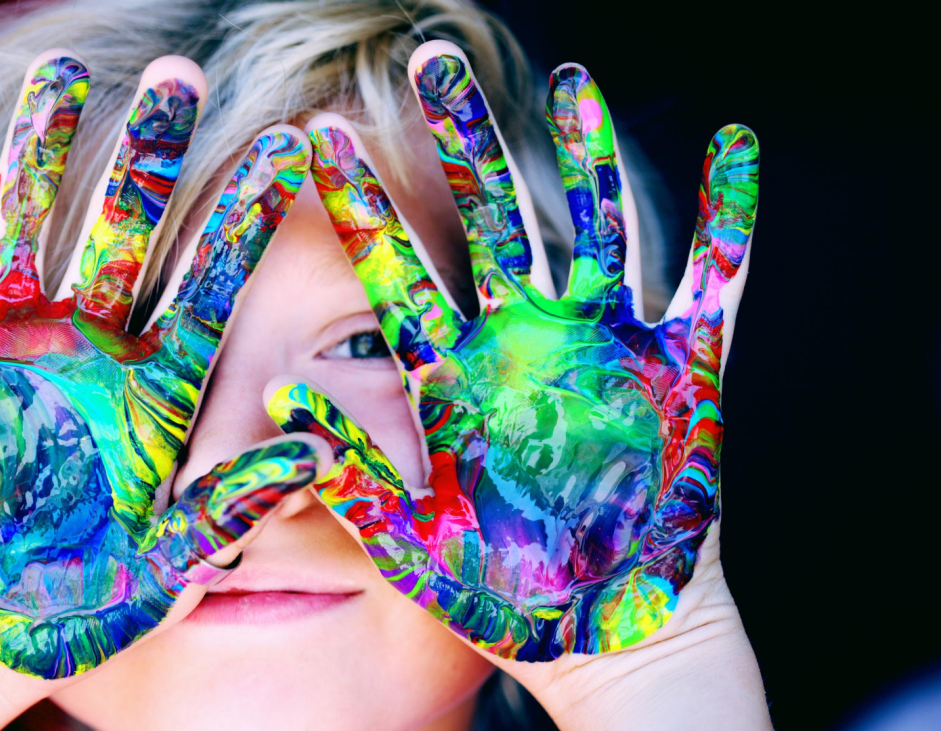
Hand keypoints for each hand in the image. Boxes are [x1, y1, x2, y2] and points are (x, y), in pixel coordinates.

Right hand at [0, 51, 318, 678]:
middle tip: (179, 72)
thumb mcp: (160, 565)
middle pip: (122, 229)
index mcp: (149, 389)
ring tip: (58, 71)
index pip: (209, 286)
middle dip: (146, 153)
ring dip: (35, 151)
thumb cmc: (74, 600)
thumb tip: (318, 450)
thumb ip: (231, 506)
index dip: (244, 218)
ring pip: (21, 224)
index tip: (289, 144)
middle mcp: (81, 346)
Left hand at [266, 41, 757, 664]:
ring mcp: (604, 346)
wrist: (595, 634)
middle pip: (488, 219)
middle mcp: (525, 341)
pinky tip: (735, 145)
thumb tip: (275, 404)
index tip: (313, 137)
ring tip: (574, 79)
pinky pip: (714, 278)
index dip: (357, 203)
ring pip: (594, 225)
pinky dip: (732, 217)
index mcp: (455, 373)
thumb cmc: (497, 595)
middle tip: (433, 61)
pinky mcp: (682, 368)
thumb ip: (350, 469)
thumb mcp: (409, 536)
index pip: (395, 270)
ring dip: (589, 154)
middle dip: (464, 141)